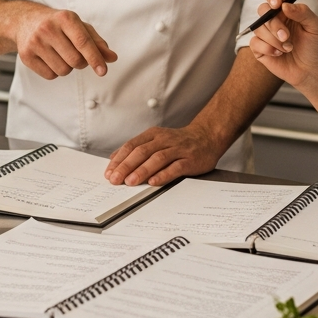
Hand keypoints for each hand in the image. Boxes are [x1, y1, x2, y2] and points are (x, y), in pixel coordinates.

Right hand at [12, 6, 116, 79]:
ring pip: (63, 70)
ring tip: (60, 54)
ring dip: (67, 67)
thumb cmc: (58, 24)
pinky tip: (50, 58)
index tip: (103, 71)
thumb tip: (112, 58)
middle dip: (81, 63)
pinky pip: (50, 75)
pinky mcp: (26, 56)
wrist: (25, 21)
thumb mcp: (79, 27)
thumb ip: (97, 42)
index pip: (83, 42)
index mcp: (65, 18)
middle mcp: (48, 28)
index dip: (95, 58)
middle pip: (75, 60)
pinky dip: (54, 71)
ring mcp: (35, 42)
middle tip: (76, 54)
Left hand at [105, 125, 222, 186]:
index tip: (109, 172)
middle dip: (126, 166)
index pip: (132, 146)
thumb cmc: (179, 142)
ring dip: (142, 170)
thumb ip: (136, 148)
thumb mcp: (156, 140)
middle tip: (115, 179)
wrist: (207, 136)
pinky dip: (163, 174)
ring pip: (157, 158)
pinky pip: (175, 167)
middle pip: (142, 152)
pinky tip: (153, 182)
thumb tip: (114, 158)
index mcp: (153, 135)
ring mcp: (178, 149)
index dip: (119, 159)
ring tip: (131, 182)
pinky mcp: (190, 160)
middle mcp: (164, 140)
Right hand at [247, 0, 317, 87]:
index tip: (277, 5)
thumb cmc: (314, 46)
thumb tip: (285, 5)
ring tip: (288, 48)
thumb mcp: (315, 27)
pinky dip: (268, 49)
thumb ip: (303, 12)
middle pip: (263, 10)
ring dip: (274, 40)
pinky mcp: (260, 47)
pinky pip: (254, 42)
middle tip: (286, 36)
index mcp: (286, 9)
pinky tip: (279, 53)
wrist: (311, 70)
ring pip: (258, 28)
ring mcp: (266, 33)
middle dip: (274, 25)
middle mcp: (274, 18)